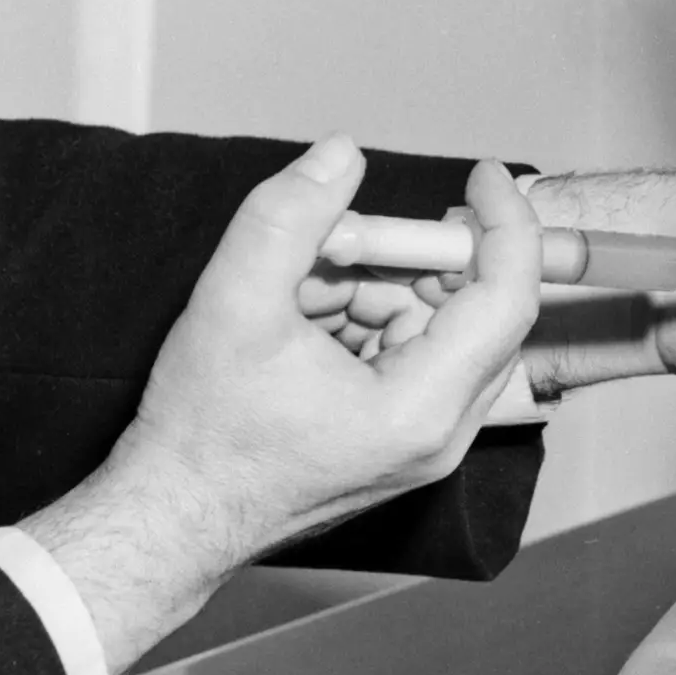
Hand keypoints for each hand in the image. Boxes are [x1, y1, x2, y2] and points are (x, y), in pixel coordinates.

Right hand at [24, 145, 543, 670]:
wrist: (169, 519)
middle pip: (468, 308)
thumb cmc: (201, 431)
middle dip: (404, 258)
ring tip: (293, 297)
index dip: (504, 225)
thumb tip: (341, 155)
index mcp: (422, 409)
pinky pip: (404, 352)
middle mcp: (440, 433)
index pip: (506, 298)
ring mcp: (422, 442)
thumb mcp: (232, 302)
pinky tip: (298, 324)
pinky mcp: (397, 440)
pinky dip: (357, 319)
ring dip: (367, 288)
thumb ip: (289, 216)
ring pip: (429, 325)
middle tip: (334, 242)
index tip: (482, 174)